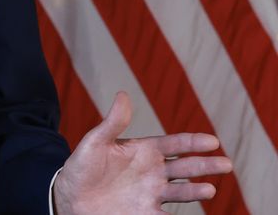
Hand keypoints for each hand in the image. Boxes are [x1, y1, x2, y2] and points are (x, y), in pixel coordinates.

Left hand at [53, 91, 232, 213]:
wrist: (71, 195)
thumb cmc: (83, 165)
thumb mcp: (96, 141)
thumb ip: (113, 122)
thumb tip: (123, 95)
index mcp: (145, 150)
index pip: (175, 144)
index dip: (193, 142)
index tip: (212, 141)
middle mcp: (154, 172)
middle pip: (185, 167)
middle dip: (205, 165)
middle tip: (225, 164)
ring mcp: (152, 193)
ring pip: (181, 191)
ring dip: (196, 190)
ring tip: (209, 190)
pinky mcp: (146, 213)